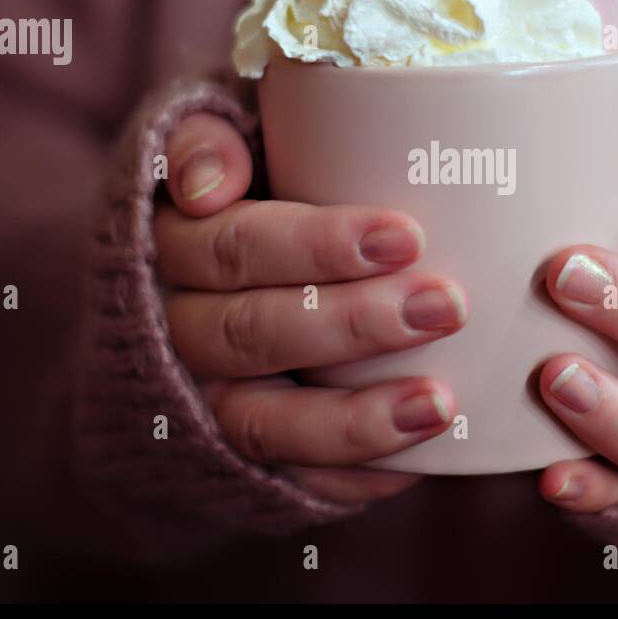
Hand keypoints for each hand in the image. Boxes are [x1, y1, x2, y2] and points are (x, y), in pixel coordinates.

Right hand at [155, 113, 467, 504]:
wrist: (172, 299)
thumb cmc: (231, 198)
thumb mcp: (209, 141)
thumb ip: (208, 138)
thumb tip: (209, 184)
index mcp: (170, 245)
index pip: (237, 247)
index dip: (318, 246)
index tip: (406, 236)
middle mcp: (174, 330)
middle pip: (256, 333)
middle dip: (356, 323)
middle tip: (447, 306)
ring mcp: (199, 404)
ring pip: (263, 423)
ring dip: (355, 419)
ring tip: (440, 404)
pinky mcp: (230, 460)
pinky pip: (287, 481)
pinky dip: (350, 476)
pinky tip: (417, 460)